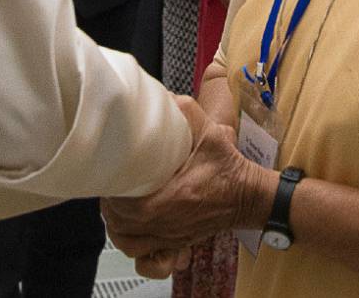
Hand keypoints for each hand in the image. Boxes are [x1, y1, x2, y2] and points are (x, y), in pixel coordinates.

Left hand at [103, 97, 268, 254]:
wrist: (248, 196)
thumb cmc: (228, 168)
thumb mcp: (211, 134)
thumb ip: (186, 113)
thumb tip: (164, 97)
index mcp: (175, 197)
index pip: (127, 206)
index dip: (113, 192)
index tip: (111, 174)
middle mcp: (169, 222)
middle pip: (121, 225)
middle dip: (110, 205)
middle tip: (110, 185)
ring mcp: (171, 237)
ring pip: (128, 243)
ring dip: (116, 226)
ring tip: (116, 207)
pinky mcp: (174, 244)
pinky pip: (146, 260)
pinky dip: (134, 250)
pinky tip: (131, 234)